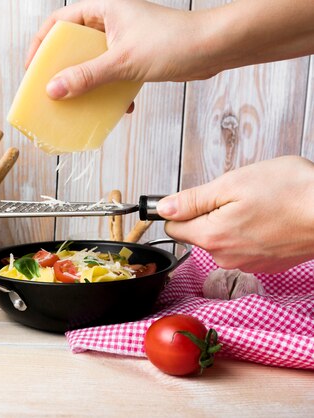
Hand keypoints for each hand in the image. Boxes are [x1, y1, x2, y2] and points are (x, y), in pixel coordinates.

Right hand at [26, 0, 216, 99]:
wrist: (216, 48)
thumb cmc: (173, 42)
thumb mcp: (123, 61)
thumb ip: (87, 76)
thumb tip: (54, 90)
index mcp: (104, 9)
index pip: (60, 21)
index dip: (41, 44)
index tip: (33, 69)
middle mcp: (111, 22)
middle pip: (73, 44)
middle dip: (62, 69)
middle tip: (51, 90)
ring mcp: (123, 40)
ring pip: (92, 62)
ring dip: (86, 84)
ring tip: (79, 103)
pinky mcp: (136, 57)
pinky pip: (112, 74)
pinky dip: (111, 90)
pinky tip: (120, 106)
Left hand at [156, 156, 313, 272]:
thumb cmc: (290, 193)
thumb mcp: (232, 185)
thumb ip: (193, 199)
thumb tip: (164, 208)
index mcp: (211, 237)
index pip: (172, 227)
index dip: (180, 208)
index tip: (195, 196)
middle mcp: (225, 257)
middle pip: (197, 233)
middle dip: (209, 212)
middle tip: (237, 196)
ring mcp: (247, 263)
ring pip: (221, 238)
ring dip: (231, 221)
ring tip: (258, 205)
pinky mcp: (265, 263)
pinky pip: (243, 245)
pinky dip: (251, 231)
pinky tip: (270, 218)